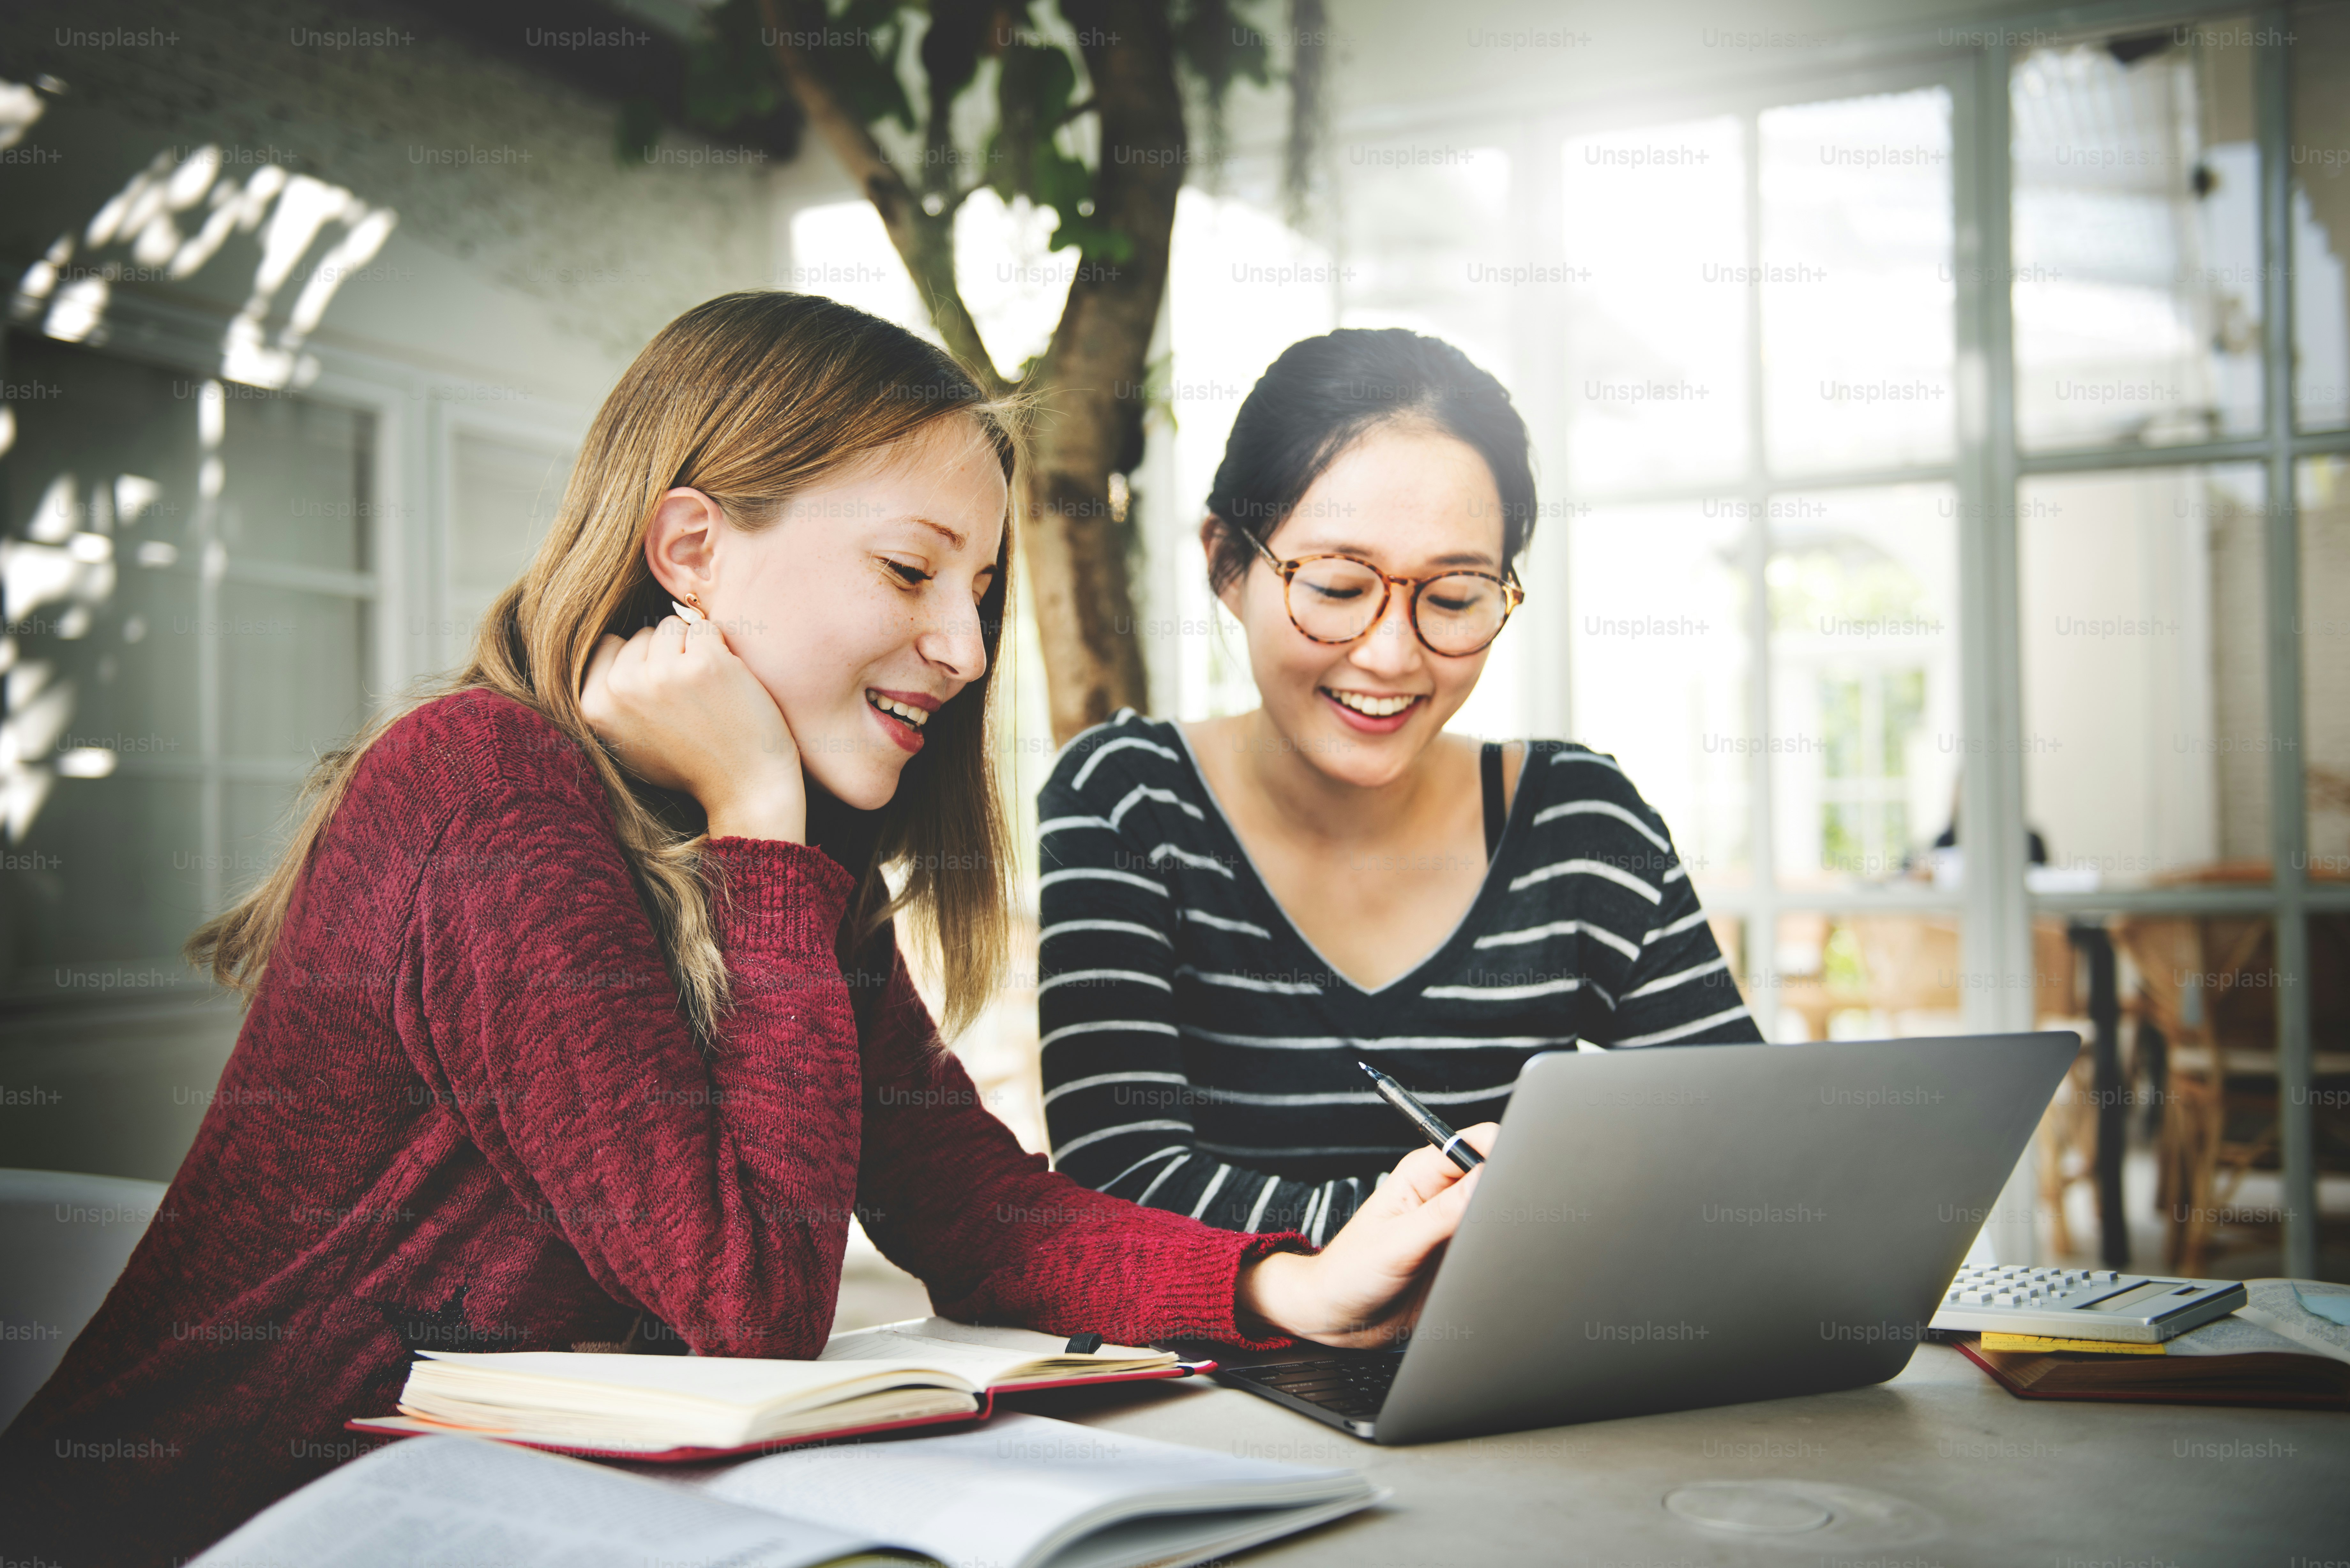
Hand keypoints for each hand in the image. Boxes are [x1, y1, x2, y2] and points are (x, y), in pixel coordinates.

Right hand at [579, 613, 805, 841]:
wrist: (743, 787)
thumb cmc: (690, 764)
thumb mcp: (628, 740)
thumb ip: (612, 697)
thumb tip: (613, 644)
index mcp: (594, 705)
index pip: (610, 645)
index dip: (640, 661)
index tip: (660, 690)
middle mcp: (622, 687)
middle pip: (642, 634)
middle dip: (667, 655)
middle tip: (687, 699)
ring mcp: (663, 674)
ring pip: (673, 626)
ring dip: (693, 648)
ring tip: (705, 691)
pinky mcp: (704, 664)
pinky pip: (706, 628)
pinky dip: (720, 648)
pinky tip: (724, 683)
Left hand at [1235, 1123, 1496, 1347]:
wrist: (1338, 1319)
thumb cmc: (1349, 1273)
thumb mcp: (1397, 1243)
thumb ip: (1443, 1213)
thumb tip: (1486, 1177)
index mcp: (1422, 1174)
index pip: (1476, 1142)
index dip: (1503, 1153)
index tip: (1516, 1180)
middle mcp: (1442, 1195)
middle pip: (1497, 1174)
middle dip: (1512, 1192)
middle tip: (1513, 1220)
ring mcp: (1454, 1226)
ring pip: (1501, 1212)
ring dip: (1507, 1226)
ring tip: (1497, 1246)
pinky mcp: (1462, 1255)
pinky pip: (1495, 1245)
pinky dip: (1502, 1252)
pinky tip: (1496, 1267)